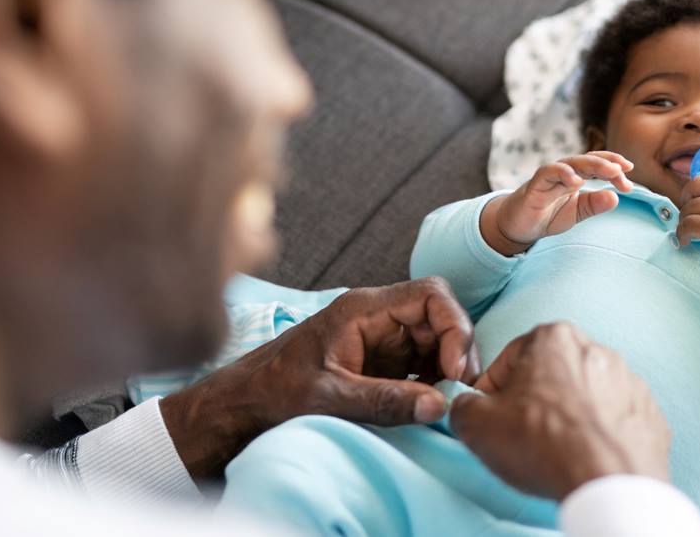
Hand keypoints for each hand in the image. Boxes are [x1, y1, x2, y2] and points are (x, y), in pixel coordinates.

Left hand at [160, 277, 479, 477]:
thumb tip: (438, 404)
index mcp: (362, 309)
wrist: (241, 404)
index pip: (430, 294)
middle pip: (439, 316)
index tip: (454, 369)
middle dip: (457, 350)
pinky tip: (429, 404)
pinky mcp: (378, 362)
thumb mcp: (329, 398)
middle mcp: (375, 317)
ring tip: (447, 401)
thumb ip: (384, 400)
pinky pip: (420, 362)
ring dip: (448, 367)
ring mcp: (379, 339)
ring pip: (434, 340)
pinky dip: (433, 381)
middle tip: (459, 390)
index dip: (454, 326)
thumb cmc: (274, 392)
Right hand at [450, 323, 670, 500]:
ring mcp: (629, 381)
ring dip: (568, 416)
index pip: (509, 360)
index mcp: (553, 338)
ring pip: (584, 395)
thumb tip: (467, 407)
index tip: (490, 417)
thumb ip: (463, 405)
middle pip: (550, 374)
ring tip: (556, 450)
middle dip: (534, 400)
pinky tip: (586, 456)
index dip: (492, 392)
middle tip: (522, 435)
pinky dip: (599, 434)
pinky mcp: (649, 413)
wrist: (609, 485)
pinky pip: (614, 419)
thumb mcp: (477, 424)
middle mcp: (596, 349)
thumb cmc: (544, 445)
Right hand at [481, 151, 633, 254]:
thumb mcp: (577, 213)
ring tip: (611, 172)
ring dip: (592, 164)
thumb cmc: (548, 215)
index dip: (615, 169)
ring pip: (572, 162)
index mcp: (577, 177)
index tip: (629, 183)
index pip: (598, 166)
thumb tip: (616, 198)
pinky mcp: (535, 184)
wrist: (519, 226)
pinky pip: (549, 172)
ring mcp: (550, 176)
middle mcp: (565, 172)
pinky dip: (563, 174)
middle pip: (588, 160)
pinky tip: (577, 182)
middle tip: (624, 171)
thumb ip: (594, 205)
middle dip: (608, 164)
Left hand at [675, 175, 699, 261]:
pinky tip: (685, 242)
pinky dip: (681, 234)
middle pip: (692, 189)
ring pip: (687, 209)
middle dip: (684, 201)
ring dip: (683, 222)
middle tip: (686, 216)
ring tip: (686, 234)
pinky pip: (687, 226)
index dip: (695, 195)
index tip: (694, 207)